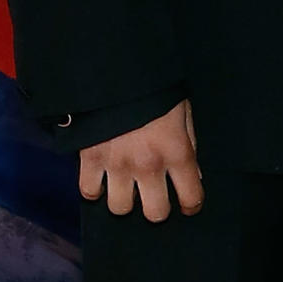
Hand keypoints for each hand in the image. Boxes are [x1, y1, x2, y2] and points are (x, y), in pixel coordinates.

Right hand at [79, 98, 202, 221]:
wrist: (117, 67)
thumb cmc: (156, 87)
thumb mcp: (183, 109)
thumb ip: (189, 143)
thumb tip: (194, 174)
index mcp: (176, 150)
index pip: (191, 196)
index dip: (192, 204)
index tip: (188, 204)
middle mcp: (148, 164)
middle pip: (155, 214)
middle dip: (157, 207)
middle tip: (155, 195)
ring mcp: (117, 164)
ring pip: (120, 208)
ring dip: (125, 199)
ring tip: (127, 185)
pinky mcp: (90, 159)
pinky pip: (89, 192)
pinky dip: (95, 188)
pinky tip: (102, 178)